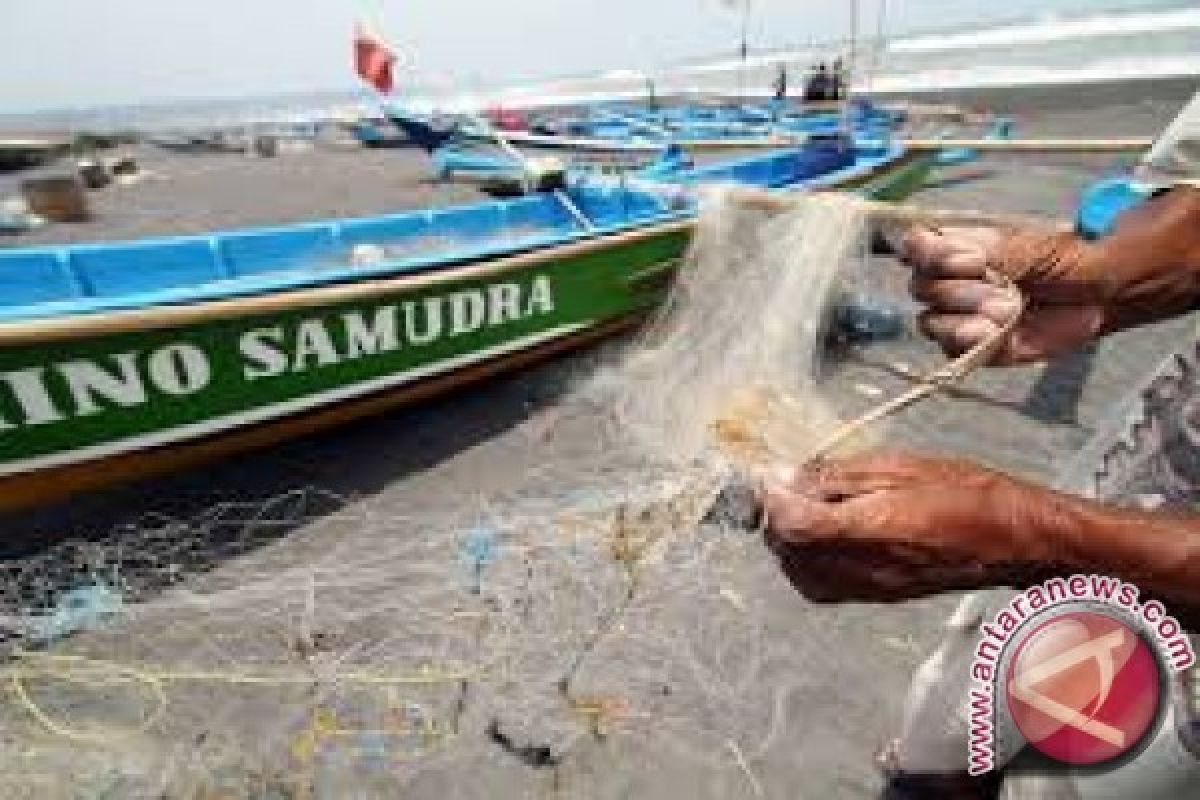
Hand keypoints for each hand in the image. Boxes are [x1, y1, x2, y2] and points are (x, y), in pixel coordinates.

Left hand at [761, 452, 1074, 601]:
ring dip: (790, 540)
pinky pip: (821, 585)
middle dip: (777, 518)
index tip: (770, 474)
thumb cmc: (966, 492)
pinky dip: (808, 559)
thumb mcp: (899, 466)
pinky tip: (825, 532)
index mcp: (872, 529)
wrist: (1014, 541)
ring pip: (800, 573)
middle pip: (790, 552)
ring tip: (807, 506)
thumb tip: (789, 478)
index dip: (772, 498)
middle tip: (788, 485)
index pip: (795, 525)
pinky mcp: (876, 595)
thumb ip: (839, 476)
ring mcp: (870, 588)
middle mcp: (865, 568)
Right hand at [901, 186, 1199, 364]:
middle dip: (959, 291)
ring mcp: (956, 317)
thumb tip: (962, 257)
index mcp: (957, 249)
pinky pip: (949, 350)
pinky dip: (969, 343)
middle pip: (920, 287)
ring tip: (1006, 313)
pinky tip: (994, 334)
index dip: (931, 255)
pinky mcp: (969, 348)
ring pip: (929, 321)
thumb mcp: (1036, 247)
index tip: (971, 262)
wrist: (1099, 298)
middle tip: (1005, 290)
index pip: (916, 247)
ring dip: (964, 318)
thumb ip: (996, 251)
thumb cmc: (1067, 262)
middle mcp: (949, 282)